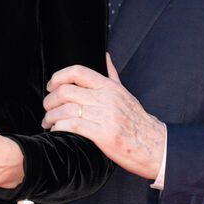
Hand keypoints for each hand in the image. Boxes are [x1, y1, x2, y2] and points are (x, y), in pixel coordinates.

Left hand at [42, 54, 165, 180]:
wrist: (156, 146)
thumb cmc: (139, 122)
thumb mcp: (126, 94)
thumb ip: (112, 75)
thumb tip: (105, 57)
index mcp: (109, 87)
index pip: (77, 72)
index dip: (58, 77)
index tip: (50, 86)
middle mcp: (106, 98)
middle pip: (65, 91)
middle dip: (49, 101)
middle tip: (46, 109)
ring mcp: (106, 116)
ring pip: (66, 110)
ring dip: (51, 117)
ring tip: (49, 123)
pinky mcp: (104, 135)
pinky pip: (73, 126)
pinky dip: (60, 128)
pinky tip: (58, 132)